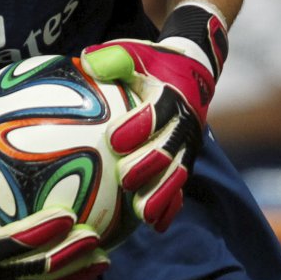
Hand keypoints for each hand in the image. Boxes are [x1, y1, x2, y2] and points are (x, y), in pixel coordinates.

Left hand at [81, 0, 227, 231]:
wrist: (191, 71)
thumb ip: (114, 57)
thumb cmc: (151, 64)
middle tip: (126, 179)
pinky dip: (170, 207)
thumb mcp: (134, 53)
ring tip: (143, 214)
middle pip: (170, 147)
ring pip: (177, 173)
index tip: (114, 138)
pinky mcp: (185, 161)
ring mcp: (187, 146)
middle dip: (150, 165)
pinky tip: (155, 226)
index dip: (139, 125)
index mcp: (171, 96)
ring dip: (161, 193)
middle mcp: (184, 123)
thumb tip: (89, 61)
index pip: (156, 111)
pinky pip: (180, 187)